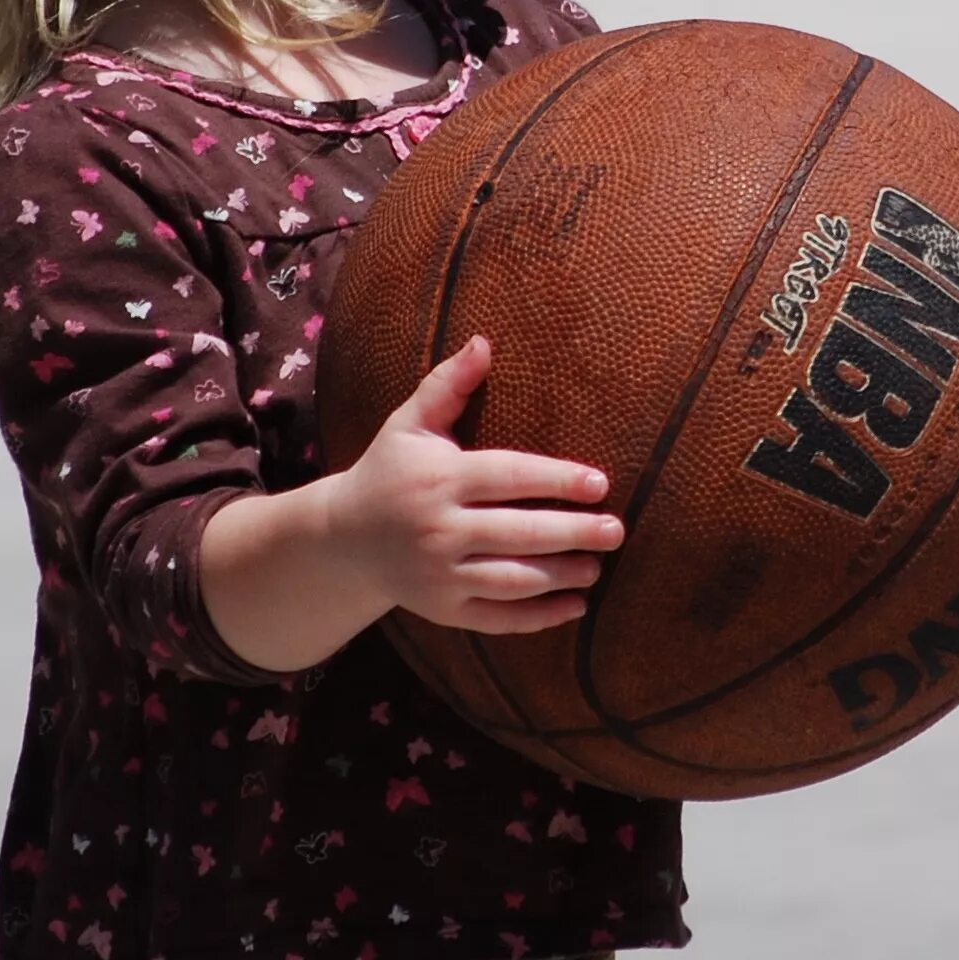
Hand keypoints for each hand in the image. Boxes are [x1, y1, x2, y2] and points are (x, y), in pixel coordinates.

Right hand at [319, 334, 624, 633]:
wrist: (341, 540)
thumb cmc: (390, 472)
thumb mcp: (410, 425)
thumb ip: (447, 386)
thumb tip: (484, 342)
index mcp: (439, 480)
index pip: (508, 477)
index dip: (557, 480)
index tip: (600, 484)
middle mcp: (438, 530)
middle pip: (518, 533)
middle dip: (572, 532)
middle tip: (617, 529)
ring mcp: (438, 575)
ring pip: (511, 580)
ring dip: (561, 575)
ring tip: (598, 565)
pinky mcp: (442, 609)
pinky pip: (496, 618)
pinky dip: (538, 617)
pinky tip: (575, 606)